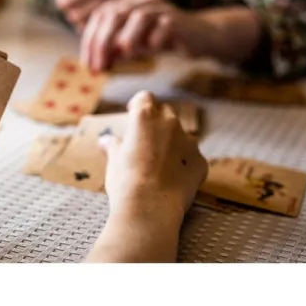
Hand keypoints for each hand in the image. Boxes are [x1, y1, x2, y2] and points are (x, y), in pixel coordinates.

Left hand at [81, 0, 221, 71]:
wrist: (199, 36)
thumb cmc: (161, 38)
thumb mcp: (132, 44)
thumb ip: (113, 49)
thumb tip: (92, 64)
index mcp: (126, 1)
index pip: (100, 16)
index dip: (90, 40)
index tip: (86, 65)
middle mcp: (141, 0)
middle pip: (114, 15)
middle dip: (102, 43)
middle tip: (98, 68)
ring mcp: (161, 8)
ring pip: (139, 16)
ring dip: (126, 38)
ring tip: (121, 57)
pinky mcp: (178, 20)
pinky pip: (164, 26)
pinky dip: (154, 39)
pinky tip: (151, 50)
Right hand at [98, 91, 207, 217]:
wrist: (148, 207)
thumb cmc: (125, 179)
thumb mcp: (113, 159)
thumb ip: (113, 145)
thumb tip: (105, 141)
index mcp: (145, 116)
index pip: (144, 98)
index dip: (137, 104)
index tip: (132, 113)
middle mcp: (169, 123)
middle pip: (165, 113)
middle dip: (156, 123)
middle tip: (144, 142)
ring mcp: (188, 142)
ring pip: (180, 135)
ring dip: (172, 143)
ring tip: (158, 164)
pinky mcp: (200, 163)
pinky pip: (192, 158)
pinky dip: (184, 164)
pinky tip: (173, 180)